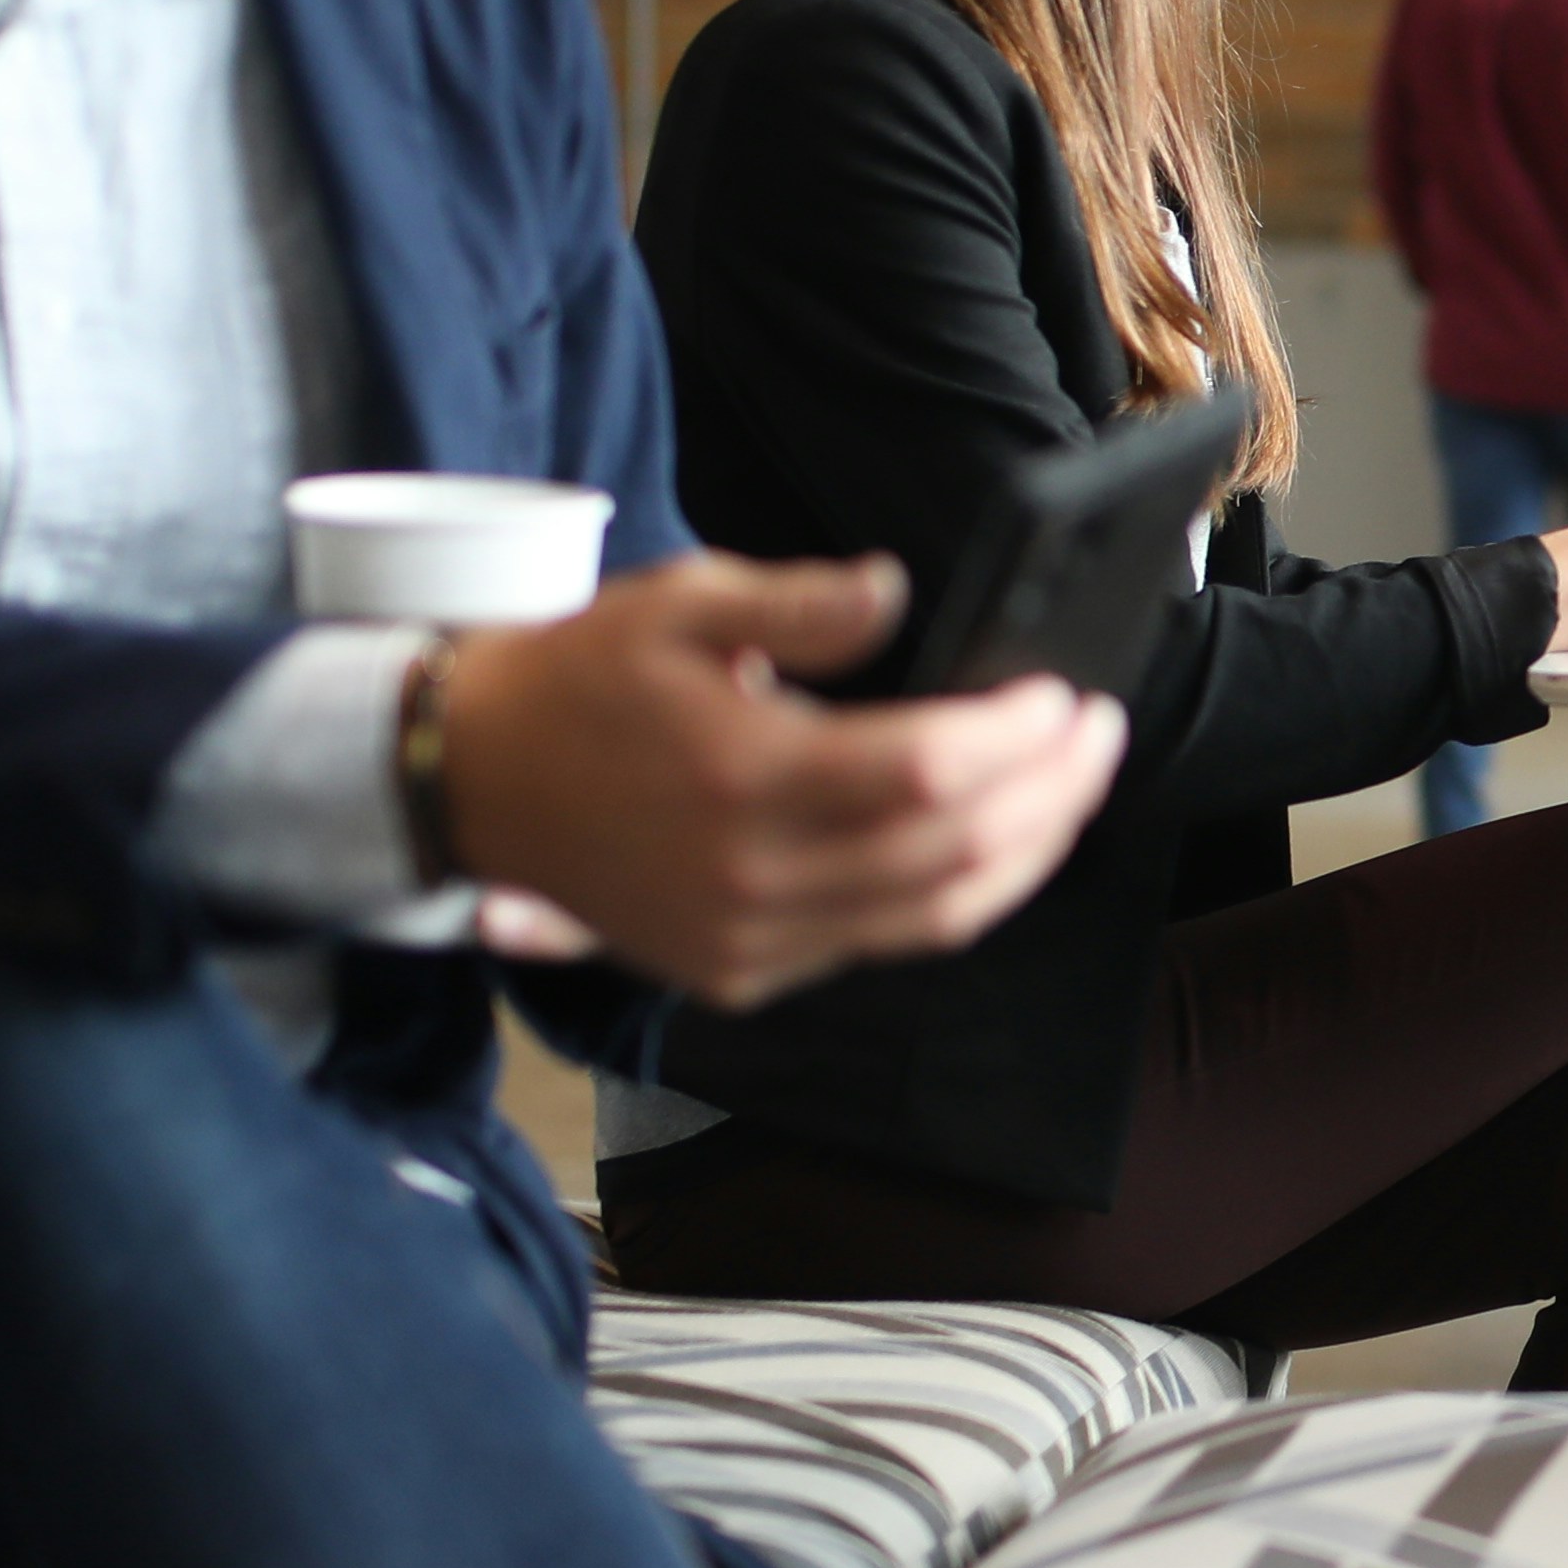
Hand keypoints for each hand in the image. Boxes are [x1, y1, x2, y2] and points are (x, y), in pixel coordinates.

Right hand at [432, 553, 1126, 1012]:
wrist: (468, 780)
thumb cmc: (580, 678)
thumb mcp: (678, 603)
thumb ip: (800, 605)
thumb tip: (897, 592)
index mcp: (740, 779)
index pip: (927, 773)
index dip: (1015, 739)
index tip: (1066, 696)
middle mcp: (750, 879)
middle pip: (953, 853)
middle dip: (1049, 793)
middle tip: (1099, 733)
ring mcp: (745, 941)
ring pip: (933, 916)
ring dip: (1024, 854)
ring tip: (1072, 787)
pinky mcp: (739, 974)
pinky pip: (880, 944)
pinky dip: (954, 896)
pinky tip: (993, 841)